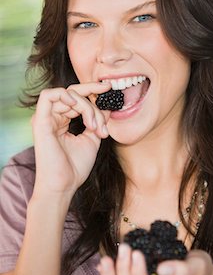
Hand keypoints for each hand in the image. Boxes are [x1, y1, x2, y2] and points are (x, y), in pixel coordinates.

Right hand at [31, 82, 110, 199]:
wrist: (64, 185)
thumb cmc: (75, 167)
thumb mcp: (92, 138)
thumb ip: (97, 121)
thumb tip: (107, 105)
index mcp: (62, 120)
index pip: (77, 98)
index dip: (93, 91)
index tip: (110, 89)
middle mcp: (52, 117)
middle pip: (74, 93)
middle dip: (93, 95)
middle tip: (107, 102)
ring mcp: (45, 118)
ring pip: (68, 94)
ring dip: (86, 106)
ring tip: (94, 125)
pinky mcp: (40, 121)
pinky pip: (48, 96)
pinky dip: (66, 96)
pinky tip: (78, 106)